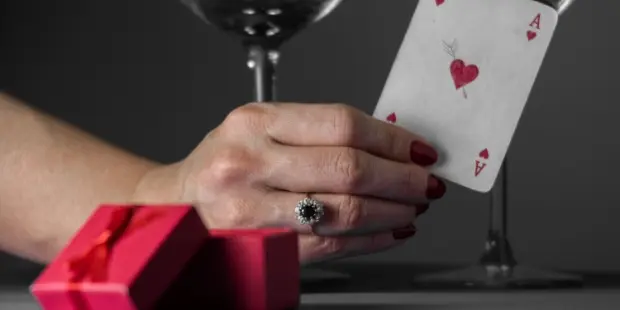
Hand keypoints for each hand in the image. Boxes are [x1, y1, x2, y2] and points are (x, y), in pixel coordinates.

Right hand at [134, 103, 445, 263]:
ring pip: (345, 211)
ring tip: (413, 207)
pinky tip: (389, 232)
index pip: (342, 124)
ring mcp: (252, 209)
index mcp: (255, 122)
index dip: (391, 139)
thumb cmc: (222, 164)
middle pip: (349, 168)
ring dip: (392, 211)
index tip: (418, 149)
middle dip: (401, 178)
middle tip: (426, 183)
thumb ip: (315, 133)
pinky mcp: (260, 247)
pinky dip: (371, 240)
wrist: (174, 206)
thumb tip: (389, 145)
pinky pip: (330, 245)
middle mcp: (250, 162)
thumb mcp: (258, 129)